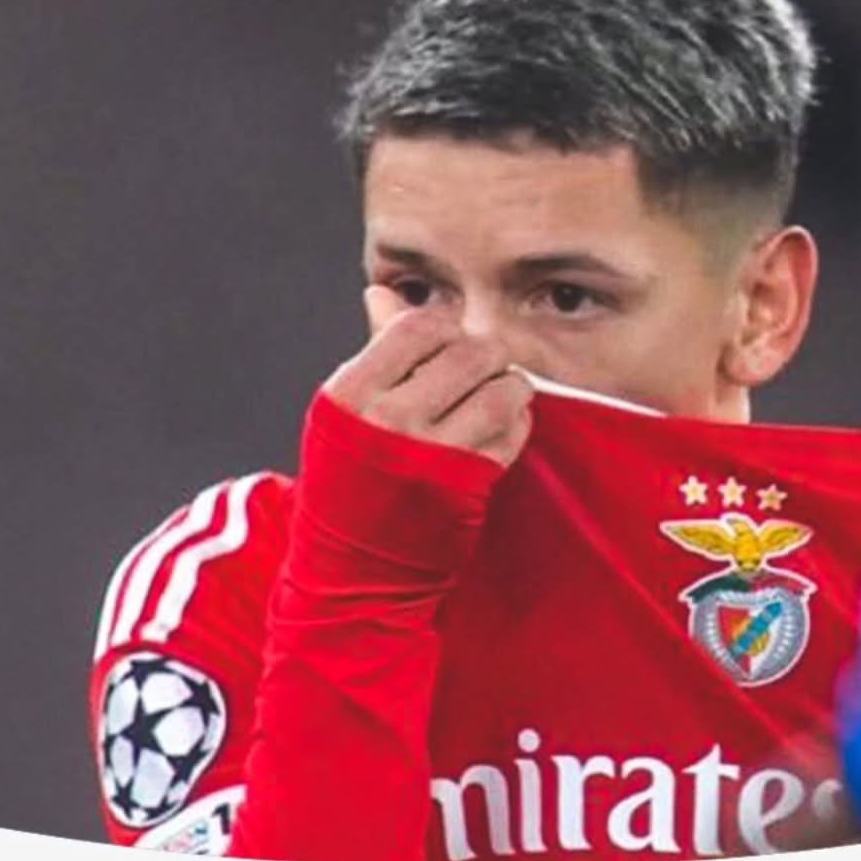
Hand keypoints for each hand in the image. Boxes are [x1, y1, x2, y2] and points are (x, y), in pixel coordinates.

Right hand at [323, 286, 533, 467]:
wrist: (349, 568)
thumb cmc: (346, 482)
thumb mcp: (344, 415)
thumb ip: (374, 354)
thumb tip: (382, 292)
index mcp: (352, 393)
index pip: (420, 327)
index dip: (445, 330)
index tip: (447, 347)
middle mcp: (390, 420)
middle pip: (469, 353)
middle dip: (486, 356)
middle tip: (483, 370)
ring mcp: (431, 455)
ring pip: (500, 392)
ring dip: (511, 387)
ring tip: (500, 395)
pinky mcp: (466, 488)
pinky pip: (511, 435)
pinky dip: (516, 425)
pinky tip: (501, 429)